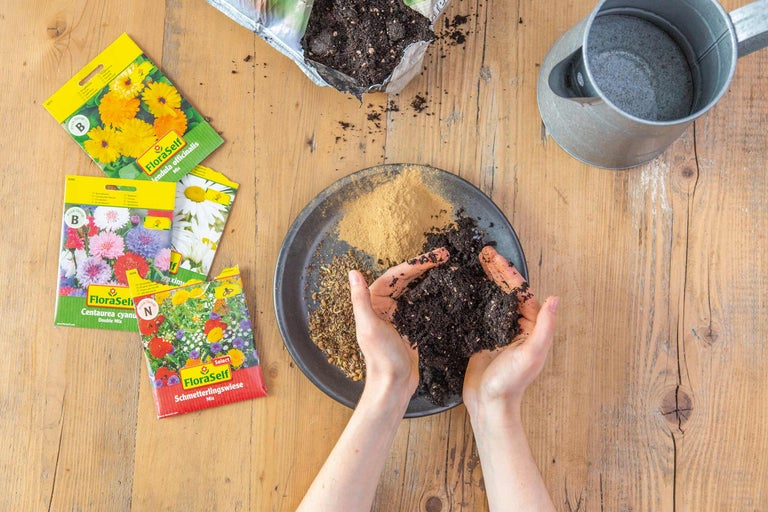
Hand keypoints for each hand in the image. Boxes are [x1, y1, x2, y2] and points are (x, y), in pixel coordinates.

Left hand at [349, 248, 448, 397]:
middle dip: (425, 266)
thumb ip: (360, 300)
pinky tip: (445, 285)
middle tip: (446, 255)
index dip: (414, 264)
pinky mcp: (411, 324)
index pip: (395, 275)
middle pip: (406, 279)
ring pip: (415, 288)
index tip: (433, 256)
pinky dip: (432, 293)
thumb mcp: (369, 327)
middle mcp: (384, 306)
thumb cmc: (380, 358)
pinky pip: (421, 302)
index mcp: (373, 302)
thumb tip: (352, 273)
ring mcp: (399, 314)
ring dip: (430, 276)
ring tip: (448, 264)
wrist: (394, 384)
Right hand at [463, 246, 557, 420]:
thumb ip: (544, 327)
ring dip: (487, 279)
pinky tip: (466, 284)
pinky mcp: (483, 336)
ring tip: (476, 261)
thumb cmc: (511, 383)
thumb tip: (555, 299)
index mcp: (532, 327)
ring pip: (494, 297)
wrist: (488, 404)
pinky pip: (481, 310)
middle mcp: (517, 326)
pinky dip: (475, 295)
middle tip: (484, 252)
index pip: (521, 293)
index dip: (509, 274)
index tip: (496, 258)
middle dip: (497, 271)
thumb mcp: (530, 354)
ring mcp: (499, 330)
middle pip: (508, 292)